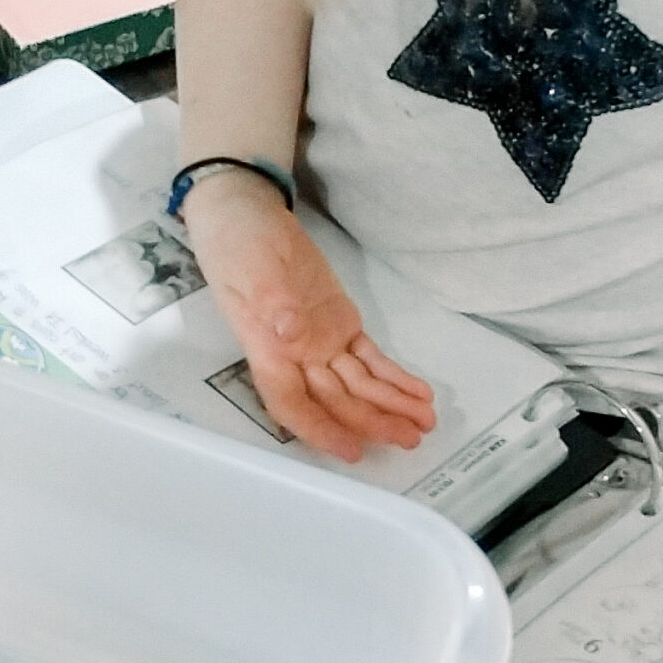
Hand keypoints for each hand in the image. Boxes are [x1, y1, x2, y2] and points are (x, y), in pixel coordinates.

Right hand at [175, 174, 437, 460]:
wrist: (245, 213)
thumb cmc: (238, 240)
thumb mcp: (249, 264)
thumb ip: (271, 300)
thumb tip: (289, 333)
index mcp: (267, 348)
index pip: (293, 403)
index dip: (321, 430)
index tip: (352, 449)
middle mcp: (294, 355)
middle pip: (335, 400)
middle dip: (373, 421)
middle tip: (411, 437)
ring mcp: (319, 341)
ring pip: (357, 385)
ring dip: (390, 405)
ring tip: (425, 422)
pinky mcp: (338, 323)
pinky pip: (368, 358)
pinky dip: (393, 376)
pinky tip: (417, 392)